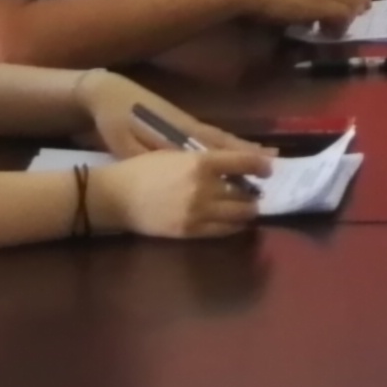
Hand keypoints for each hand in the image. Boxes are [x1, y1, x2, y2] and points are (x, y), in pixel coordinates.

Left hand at [79, 72, 273, 178]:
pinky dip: (226, 141)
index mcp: (176, 133)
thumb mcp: (127, 146)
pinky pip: (209, 133)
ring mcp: (184, 121)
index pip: (215, 148)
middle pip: (223, 140)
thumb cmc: (115, 121)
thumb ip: (151, 160)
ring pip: (219, 136)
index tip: (262, 166)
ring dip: (241, 146)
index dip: (239, 157)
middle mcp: (187, 125)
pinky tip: (234, 148)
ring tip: (265, 154)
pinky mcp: (179, 120)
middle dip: (248, 152)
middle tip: (274, 162)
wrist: (106, 93)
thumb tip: (175, 173)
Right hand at [93, 147, 264, 239]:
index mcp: (200, 163)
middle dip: (254, 192)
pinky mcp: (190, 231)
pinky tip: (235, 222)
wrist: (117, 197)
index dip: (260, 165)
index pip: (243, 162)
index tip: (269, 168)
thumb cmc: (143, 169)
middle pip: (244, 193)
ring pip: (237, 214)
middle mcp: (204, 188)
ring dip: (247, 210)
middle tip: (258, 190)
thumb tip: (230, 164)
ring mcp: (198, 212)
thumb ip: (204, 160)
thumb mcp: (174, 155)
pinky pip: (222, 231)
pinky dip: (233, 226)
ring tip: (249, 207)